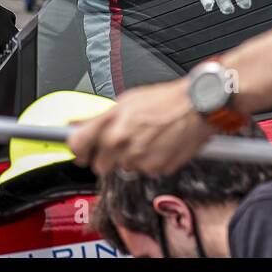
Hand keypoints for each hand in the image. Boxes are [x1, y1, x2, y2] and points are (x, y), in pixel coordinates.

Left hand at [68, 79, 213, 175]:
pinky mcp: (155, 169)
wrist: (197, 106)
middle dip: (107, 159)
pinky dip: (150, 162)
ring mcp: (138, 158)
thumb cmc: (165, 100)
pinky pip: (145, 172)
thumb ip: (99, 118)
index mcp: (111, 122)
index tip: (83, 152)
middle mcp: (121, 141)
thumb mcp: (127, 101)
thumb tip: (75, 124)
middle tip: (122, 145)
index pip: (77, 145)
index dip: (79, 151)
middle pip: (99, 166)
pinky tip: (159, 146)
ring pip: (124, 169)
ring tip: (147, 140)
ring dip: (131, 159)